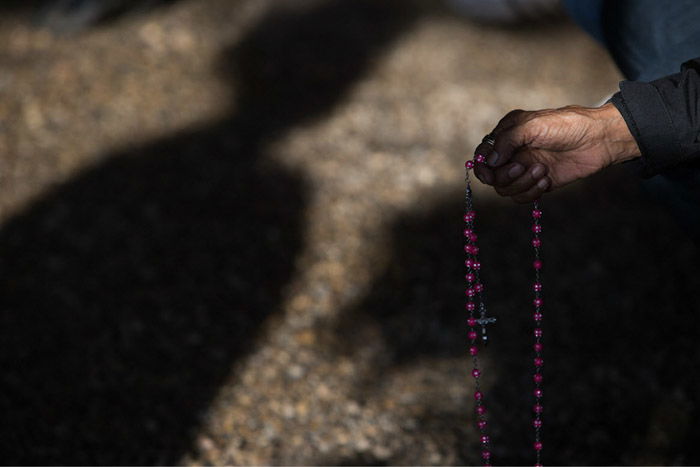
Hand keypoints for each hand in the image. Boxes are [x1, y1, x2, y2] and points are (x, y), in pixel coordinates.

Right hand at [473, 103, 640, 202]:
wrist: (598, 139)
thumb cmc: (566, 125)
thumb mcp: (532, 125)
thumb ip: (507, 141)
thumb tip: (489, 161)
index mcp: (507, 135)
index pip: (481, 155)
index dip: (482, 167)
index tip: (491, 173)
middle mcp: (512, 153)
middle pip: (491, 176)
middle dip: (506, 175)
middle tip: (522, 166)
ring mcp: (524, 169)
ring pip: (505, 190)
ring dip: (521, 183)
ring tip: (541, 171)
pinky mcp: (537, 183)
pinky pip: (521, 198)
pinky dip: (531, 192)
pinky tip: (546, 179)